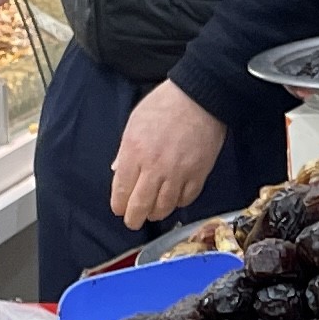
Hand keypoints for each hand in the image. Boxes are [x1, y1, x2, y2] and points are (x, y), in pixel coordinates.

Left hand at [111, 80, 232, 232]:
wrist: (200, 97)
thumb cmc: (165, 105)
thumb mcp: (134, 122)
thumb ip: (125, 150)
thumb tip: (118, 170)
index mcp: (134, 152)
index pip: (122, 191)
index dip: (119, 205)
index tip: (120, 209)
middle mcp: (154, 168)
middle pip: (140, 206)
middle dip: (134, 219)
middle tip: (133, 221)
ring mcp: (178, 173)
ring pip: (164, 207)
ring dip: (156, 213)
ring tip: (153, 211)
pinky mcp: (198, 174)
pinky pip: (186, 199)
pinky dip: (178, 203)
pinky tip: (174, 198)